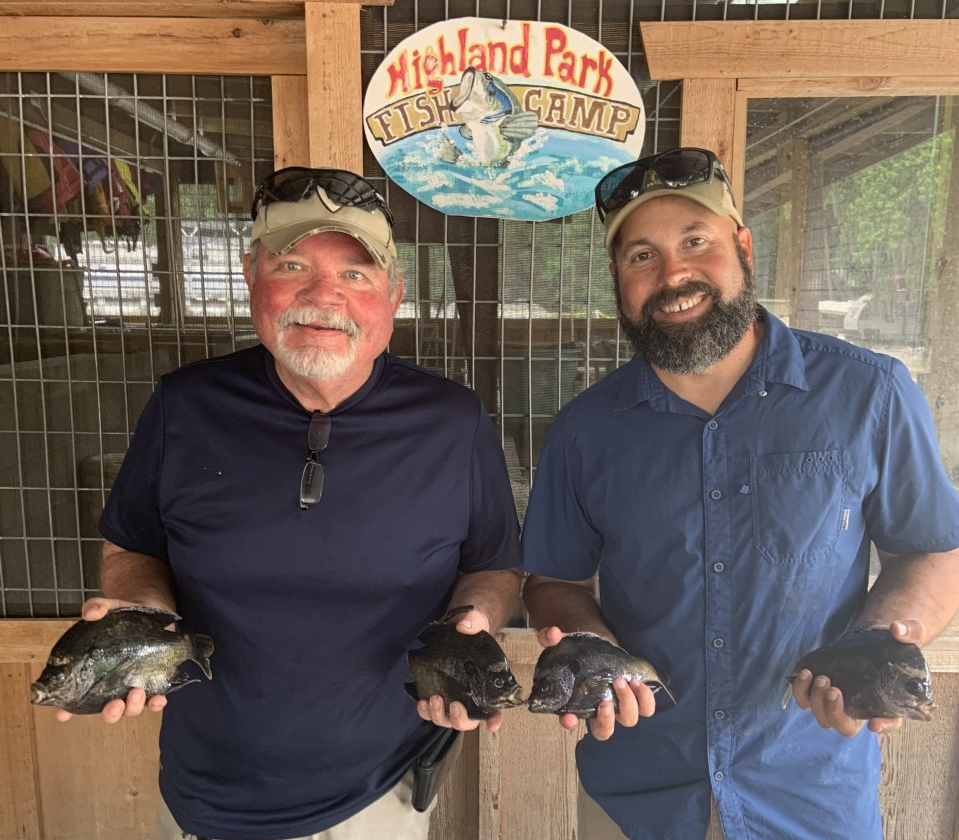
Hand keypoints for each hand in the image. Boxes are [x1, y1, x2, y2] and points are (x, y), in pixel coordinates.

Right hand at [54, 597, 169, 723]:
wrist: (153, 609)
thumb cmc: (124, 614)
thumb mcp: (109, 607)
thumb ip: (97, 606)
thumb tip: (91, 613)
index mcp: (92, 672)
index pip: (73, 696)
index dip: (65, 709)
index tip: (63, 714)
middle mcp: (111, 685)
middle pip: (106, 710)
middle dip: (110, 713)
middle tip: (114, 703)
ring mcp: (132, 685)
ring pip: (130, 708)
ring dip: (132, 707)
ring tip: (138, 692)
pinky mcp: (153, 681)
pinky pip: (154, 700)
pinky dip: (156, 703)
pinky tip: (159, 697)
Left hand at [415, 607, 500, 731]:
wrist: (455, 626)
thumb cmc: (473, 629)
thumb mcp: (477, 621)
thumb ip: (474, 623)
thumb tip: (463, 627)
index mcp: (487, 684)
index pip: (495, 707)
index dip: (495, 719)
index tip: (491, 725)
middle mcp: (470, 696)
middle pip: (468, 721)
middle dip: (460, 719)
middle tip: (454, 704)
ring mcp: (452, 696)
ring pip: (447, 719)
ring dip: (439, 716)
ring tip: (432, 699)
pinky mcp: (436, 691)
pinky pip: (430, 710)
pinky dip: (425, 710)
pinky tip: (421, 701)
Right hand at [535, 626, 656, 738]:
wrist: (597, 646)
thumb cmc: (577, 650)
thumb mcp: (560, 642)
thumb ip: (550, 637)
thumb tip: (553, 634)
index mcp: (575, 703)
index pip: (569, 720)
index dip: (569, 722)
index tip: (570, 717)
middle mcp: (597, 711)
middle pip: (604, 731)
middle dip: (607, 718)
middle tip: (604, 699)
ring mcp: (618, 706)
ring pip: (628, 720)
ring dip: (628, 704)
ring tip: (623, 682)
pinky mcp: (634, 696)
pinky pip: (646, 708)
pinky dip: (646, 699)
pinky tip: (638, 682)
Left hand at [791, 620, 925, 736]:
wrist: (872, 640)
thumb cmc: (894, 643)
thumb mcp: (911, 634)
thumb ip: (910, 631)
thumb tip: (897, 629)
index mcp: (888, 704)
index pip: (889, 723)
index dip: (883, 726)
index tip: (873, 722)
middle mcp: (861, 709)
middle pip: (844, 727)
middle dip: (834, 712)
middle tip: (833, 689)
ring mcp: (838, 702)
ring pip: (822, 717)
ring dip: (816, 701)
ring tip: (819, 677)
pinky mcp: (820, 690)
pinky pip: (805, 699)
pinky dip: (801, 691)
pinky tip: (805, 673)